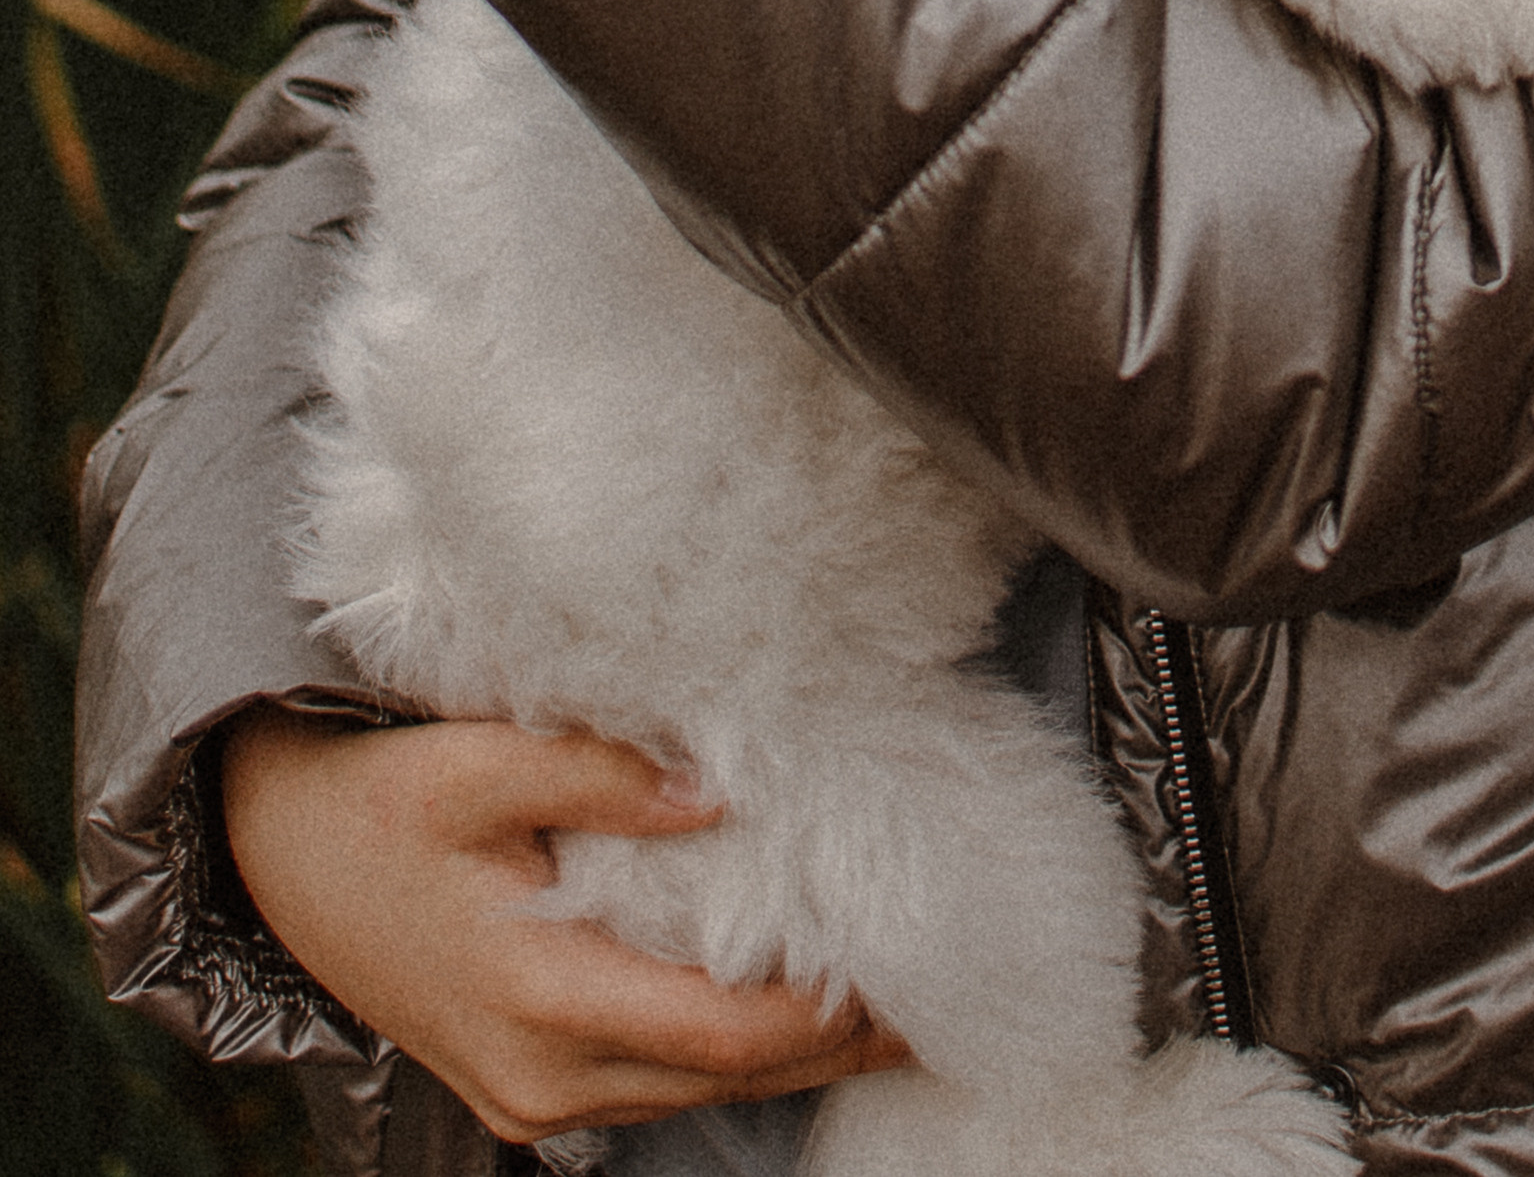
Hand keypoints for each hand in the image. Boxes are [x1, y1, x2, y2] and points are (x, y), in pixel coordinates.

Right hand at [220, 710, 910, 1144]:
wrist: (269, 859)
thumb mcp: (470, 763)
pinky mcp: (526, 1083)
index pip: (719, 1027)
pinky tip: (787, 1004)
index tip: (910, 965)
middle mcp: (542, 1071)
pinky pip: (652, 1080)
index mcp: (536, 996)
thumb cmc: (373, 803)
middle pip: (724, 1072)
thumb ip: (598, 768)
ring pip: (694, 1087)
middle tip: (940, 988)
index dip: (822, 1009)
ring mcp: (531, 1092)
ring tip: (892, 998)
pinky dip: (728, 1049)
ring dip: (791, 1050)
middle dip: (835, 1039)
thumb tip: (721, 786)